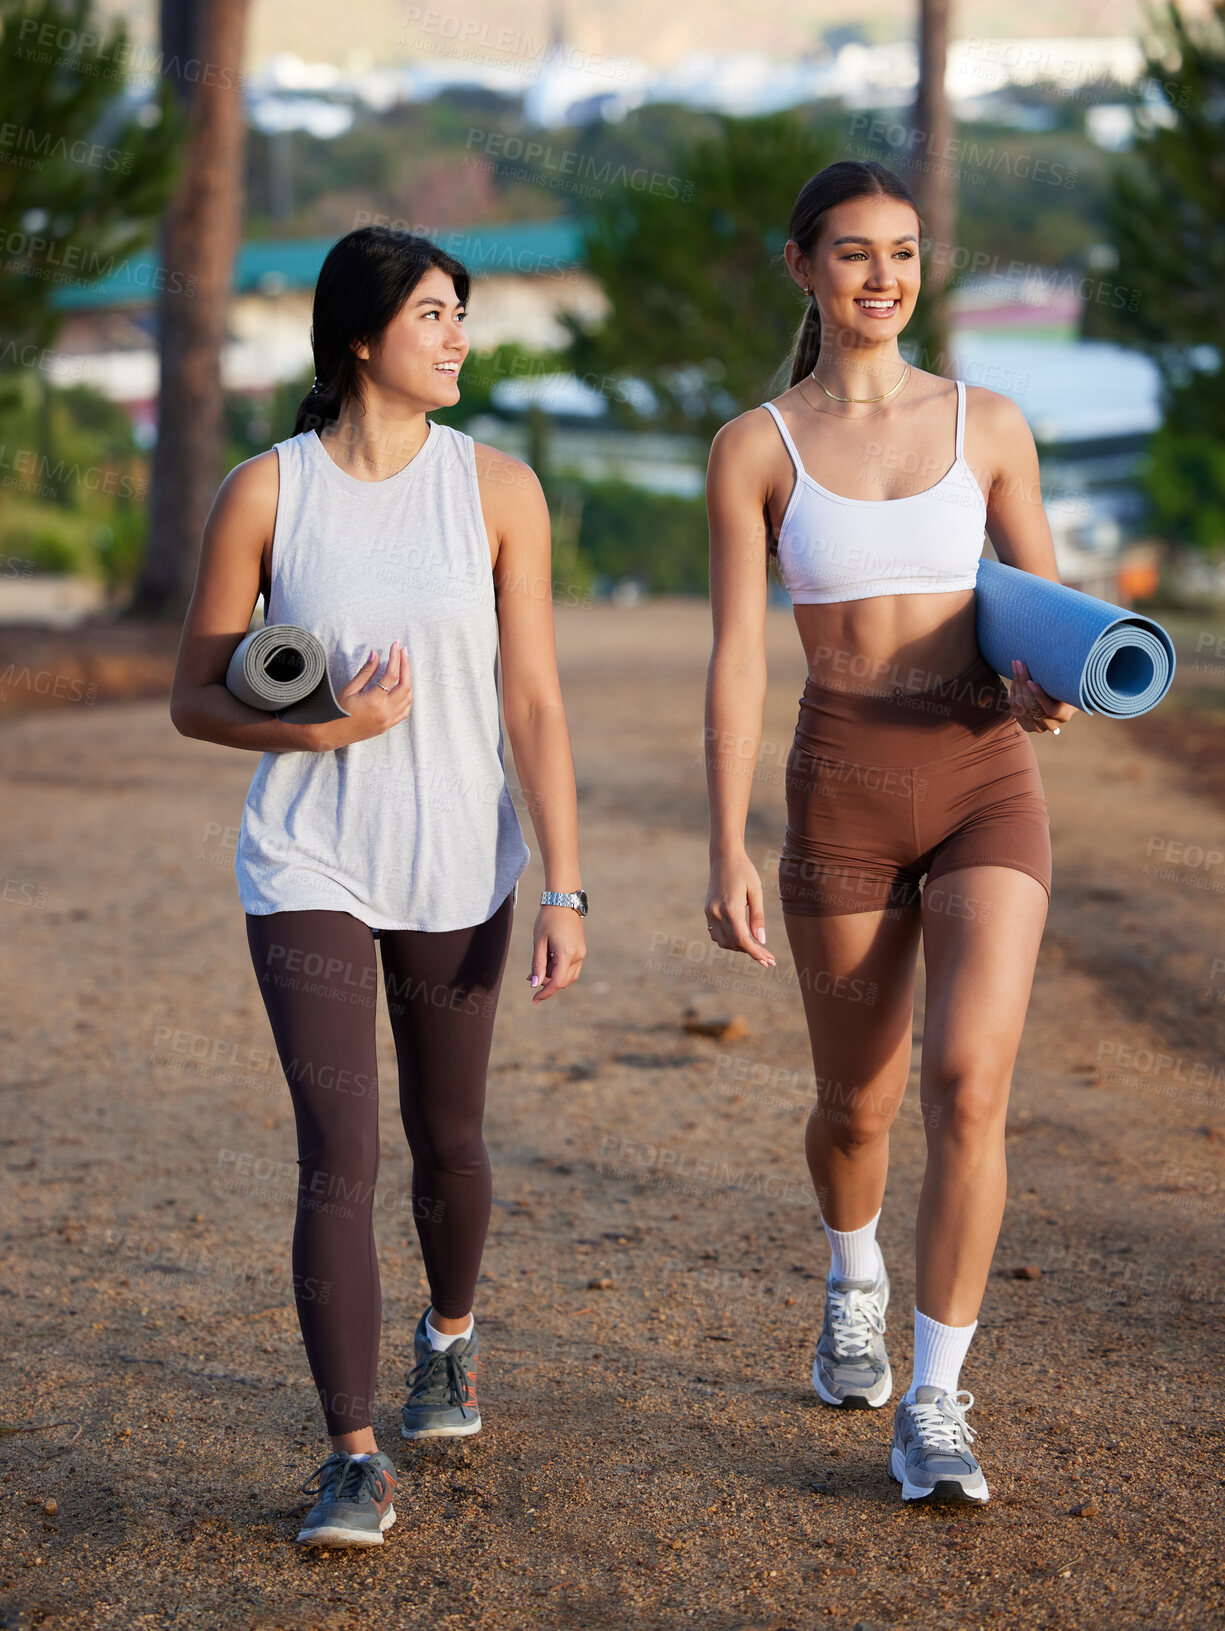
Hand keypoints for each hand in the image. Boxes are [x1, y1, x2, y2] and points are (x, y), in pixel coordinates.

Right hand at [308, 643, 412, 748]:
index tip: (395, 645)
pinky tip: (403, 686)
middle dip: (406, 666)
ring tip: (404, 666)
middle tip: (403, 651)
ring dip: (408, 680)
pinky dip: (407, 697)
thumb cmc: (337, 711)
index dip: (395, 658)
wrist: (331, 734)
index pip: (392, 675)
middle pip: (405, 685)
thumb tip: (376, 654)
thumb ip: (366, 672)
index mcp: (374, 702)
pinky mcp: (387, 726)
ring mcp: (388, 721)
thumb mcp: (350, 689)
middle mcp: (385, 712)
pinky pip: (405, 710)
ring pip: (408, 698)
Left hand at [527, 904, 584, 1001]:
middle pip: (563, 981)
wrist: (563, 900)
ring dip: (553, 977)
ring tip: (536, 970)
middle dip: (547, 984)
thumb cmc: (548, 919)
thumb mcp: (539, 942)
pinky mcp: (580, 949)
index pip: (557, 982)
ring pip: (568, 976)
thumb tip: (535, 984)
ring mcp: (581, 953)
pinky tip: (546, 963)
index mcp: (567, 954)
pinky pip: (571, 967)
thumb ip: (538, 965)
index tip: (534, 1000)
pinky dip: (558, 970)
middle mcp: (578, 956)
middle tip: (529, 978)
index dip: (546, 993)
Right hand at [706, 852, 775, 967]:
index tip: (769, 961)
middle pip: (733, 943)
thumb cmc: (744, 871)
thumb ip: (757, 918)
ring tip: (755, 947)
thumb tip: (760, 941)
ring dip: (738, 947)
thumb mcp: (756, 892)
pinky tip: (740, 937)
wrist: (724, 856)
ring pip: (722, 941)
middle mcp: (716, 913)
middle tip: (768, 956)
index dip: (756, 953)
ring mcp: (710, 912)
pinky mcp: (708, 910)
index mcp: (730, 908)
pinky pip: (715, 933)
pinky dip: (727, 939)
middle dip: (750, 952)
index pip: (742, 940)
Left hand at [1009, 660, 1076, 734]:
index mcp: (1064, 715)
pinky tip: (1015, 678)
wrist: (1061, 702)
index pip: (1050, 709)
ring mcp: (1037, 727)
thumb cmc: (1068, 688)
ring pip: (1021, 706)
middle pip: (1031, 706)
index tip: (1031, 681)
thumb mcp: (1070, 684)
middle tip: (1019, 664)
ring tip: (1016, 666)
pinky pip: (1015, 708)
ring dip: (1016, 684)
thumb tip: (1063, 656)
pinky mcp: (1026, 724)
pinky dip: (1014, 692)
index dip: (1039, 696)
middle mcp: (1050, 724)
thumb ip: (1066, 678)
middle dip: (1023, 683)